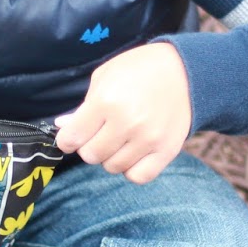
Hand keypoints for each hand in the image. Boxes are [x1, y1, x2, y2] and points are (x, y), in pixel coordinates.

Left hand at [55, 42, 191, 183]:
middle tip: (102, 131)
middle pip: (91, 156)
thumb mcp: (104, 78)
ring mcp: (148, 139)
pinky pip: (138, 177)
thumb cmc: (139, 70)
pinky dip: (132, 169)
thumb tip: (62, 128)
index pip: (71, 139)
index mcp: (106, 100)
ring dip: (112, 156)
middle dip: (90, 145)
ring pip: (113, 167)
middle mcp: (127, 123)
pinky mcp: (166, 151)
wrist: (185, 70)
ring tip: (121, 137)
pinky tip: (134, 152)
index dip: (67, 139)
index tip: (73, 135)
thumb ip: (82, 107)